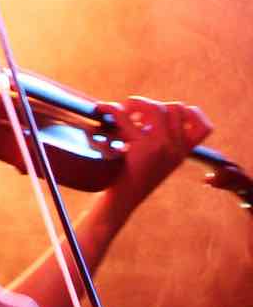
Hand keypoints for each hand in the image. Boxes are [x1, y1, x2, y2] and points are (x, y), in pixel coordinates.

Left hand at [101, 94, 211, 209]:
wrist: (120, 202)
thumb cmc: (128, 178)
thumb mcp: (152, 158)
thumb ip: (155, 138)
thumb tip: (138, 111)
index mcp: (182, 153)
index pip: (203, 127)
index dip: (189, 112)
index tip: (165, 111)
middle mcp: (177, 150)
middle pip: (175, 108)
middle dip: (151, 104)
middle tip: (131, 114)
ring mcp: (163, 148)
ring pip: (155, 107)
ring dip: (134, 104)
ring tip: (120, 113)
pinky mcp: (143, 147)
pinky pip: (124, 115)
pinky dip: (110, 108)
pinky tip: (102, 110)